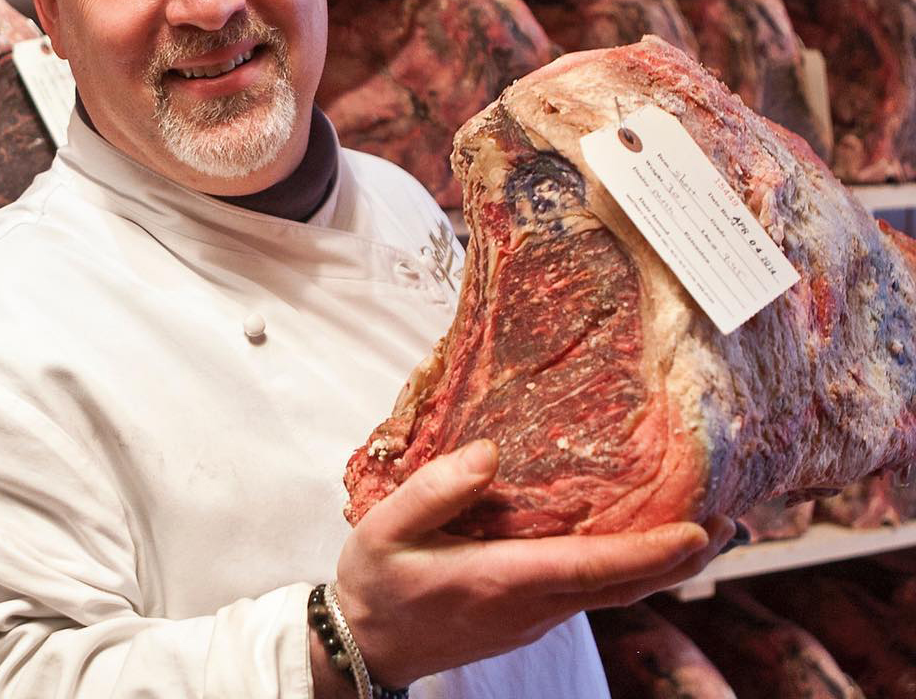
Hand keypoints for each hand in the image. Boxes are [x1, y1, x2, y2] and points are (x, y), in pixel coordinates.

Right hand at [333, 439, 733, 688]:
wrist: (366, 646)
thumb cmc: (375, 582)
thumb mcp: (385, 529)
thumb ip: (434, 489)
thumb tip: (490, 454)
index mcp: (502, 580)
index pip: (594, 568)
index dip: (651, 551)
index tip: (700, 530)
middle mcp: (532, 605)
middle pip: (625, 587)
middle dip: (681, 559)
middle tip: (732, 524)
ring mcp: (535, 617)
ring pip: (615, 594)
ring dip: (663, 567)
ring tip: (707, 534)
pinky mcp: (529, 618)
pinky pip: (593, 594)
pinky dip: (629, 571)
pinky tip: (638, 548)